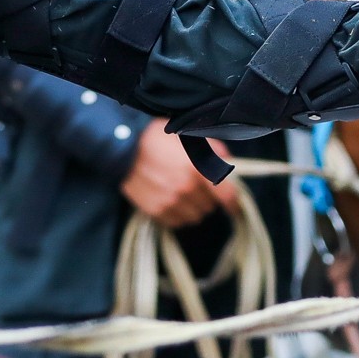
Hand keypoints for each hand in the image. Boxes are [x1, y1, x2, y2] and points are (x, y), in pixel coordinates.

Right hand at [120, 123, 237, 227]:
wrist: (124, 147)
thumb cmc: (159, 137)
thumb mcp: (189, 135)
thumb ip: (213, 149)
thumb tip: (229, 163)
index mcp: (198, 168)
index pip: (227, 196)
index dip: (234, 204)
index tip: (235, 207)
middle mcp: (186, 189)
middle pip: (210, 207)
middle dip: (208, 198)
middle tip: (196, 185)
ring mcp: (170, 202)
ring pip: (195, 217)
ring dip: (193, 207)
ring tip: (182, 192)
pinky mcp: (156, 211)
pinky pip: (177, 222)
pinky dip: (178, 214)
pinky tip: (171, 199)